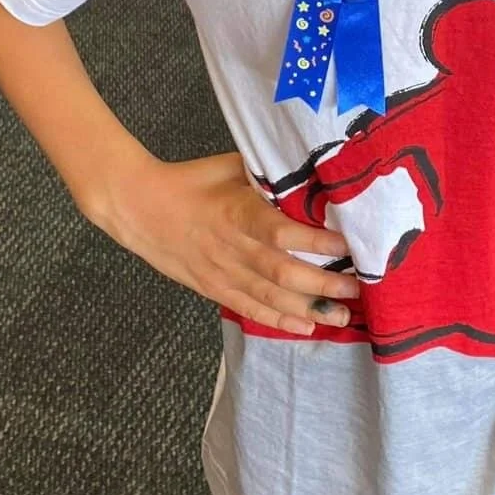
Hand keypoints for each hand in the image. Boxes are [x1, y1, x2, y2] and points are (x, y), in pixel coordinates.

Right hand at [100, 151, 356, 336]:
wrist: (138, 207)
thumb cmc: (190, 181)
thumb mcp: (229, 166)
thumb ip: (266, 174)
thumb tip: (311, 173)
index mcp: (236, 212)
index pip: (280, 231)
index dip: (314, 242)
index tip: (348, 246)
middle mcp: (231, 247)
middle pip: (281, 272)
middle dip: (322, 284)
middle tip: (356, 289)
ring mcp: (221, 272)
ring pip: (269, 297)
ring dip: (308, 309)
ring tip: (342, 316)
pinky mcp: (212, 288)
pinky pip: (248, 309)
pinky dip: (277, 320)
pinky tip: (305, 327)